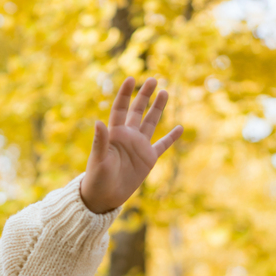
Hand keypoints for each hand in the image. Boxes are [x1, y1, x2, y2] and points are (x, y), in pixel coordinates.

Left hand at [80, 77, 182, 213]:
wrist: (104, 197)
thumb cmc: (96, 178)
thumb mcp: (98, 159)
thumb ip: (100, 141)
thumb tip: (98, 121)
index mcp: (114, 134)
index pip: (120, 109)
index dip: (125, 94)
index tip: (131, 79)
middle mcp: (128, 136)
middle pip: (137, 111)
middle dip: (144, 95)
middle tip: (153, 79)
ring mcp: (139, 147)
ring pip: (151, 123)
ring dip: (157, 108)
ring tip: (164, 92)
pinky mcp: (148, 159)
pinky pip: (162, 145)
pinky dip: (171, 137)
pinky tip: (180, 127)